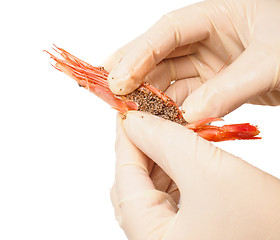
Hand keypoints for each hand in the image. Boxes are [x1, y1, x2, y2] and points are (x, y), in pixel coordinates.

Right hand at [104, 0, 279, 121]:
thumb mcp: (270, 61)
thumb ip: (229, 87)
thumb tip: (189, 115)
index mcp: (214, 16)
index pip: (166, 31)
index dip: (138, 54)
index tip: (117, 79)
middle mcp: (204, 39)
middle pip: (157, 56)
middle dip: (133, 77)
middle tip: (112, 97)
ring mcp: (206, 64)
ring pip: (168, 82)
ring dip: (152, 100)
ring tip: (134, 117)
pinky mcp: (210, 86)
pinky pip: (185, 100)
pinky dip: (173, 114)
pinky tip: (162, 124)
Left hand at [111, 111, 279, 239]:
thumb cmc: (264, 221)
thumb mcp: (209, 171)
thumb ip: (165, 142)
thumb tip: (135, 120)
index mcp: (150, 239)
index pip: (124, 180)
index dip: (125, 140)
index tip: (128, 112)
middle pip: (135, 187)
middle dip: (143, 149)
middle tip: (151, 119)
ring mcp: (170, 238)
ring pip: (151, 192)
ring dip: (159, 160)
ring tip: (169, 134)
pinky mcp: (186, 234)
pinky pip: (167, 200)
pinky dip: (173, 174)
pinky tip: (182, 156)